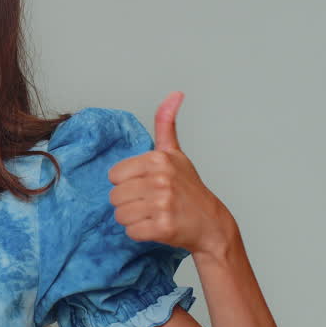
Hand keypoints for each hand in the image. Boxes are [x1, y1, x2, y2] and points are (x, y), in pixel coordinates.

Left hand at [107, 92, 234, 256]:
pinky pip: (131, 232)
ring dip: (133, 219)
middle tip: (150, 203)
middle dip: (129, 203)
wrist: (211, 223)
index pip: (114, 175)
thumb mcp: (176, 153)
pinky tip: (157, 227)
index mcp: (158, 159)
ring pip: (120, 215)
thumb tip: (175, 93)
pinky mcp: (163, 227)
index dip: (126, 183)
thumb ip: (166, 124)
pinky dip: (140, 233)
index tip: (145, 185)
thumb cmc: (188, 188)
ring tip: (153, 215)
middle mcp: (160, 179)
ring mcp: (162, 204)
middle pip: (115, 197)